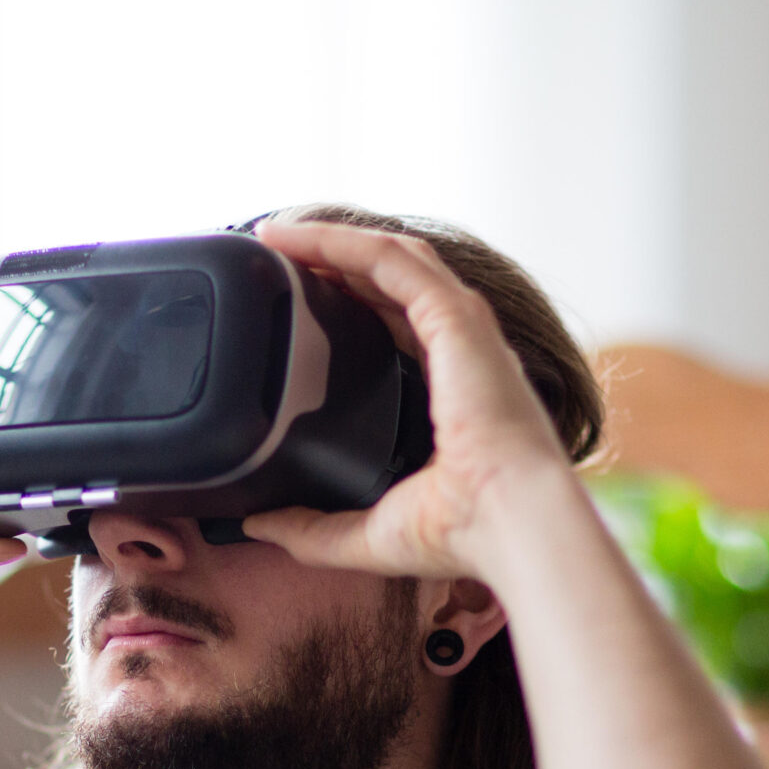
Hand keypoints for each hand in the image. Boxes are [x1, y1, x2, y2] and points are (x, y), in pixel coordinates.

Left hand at [240, 222, 574, 579]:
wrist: (510, 522)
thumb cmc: (464, 530)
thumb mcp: (369, 531)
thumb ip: (313, 529)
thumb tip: (258, 525)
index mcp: (449, 389)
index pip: (395, 324)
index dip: (347, 303)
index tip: (295, 302)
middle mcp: (459, 349)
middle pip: (389, 281)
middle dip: (334, 262)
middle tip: (275, 258)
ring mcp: (461, 325)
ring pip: (388, 258)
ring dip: (330, 240)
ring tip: (275, 236)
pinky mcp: (454, 314)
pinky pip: (388, 258)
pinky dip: (340, 240)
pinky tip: (294, 236)